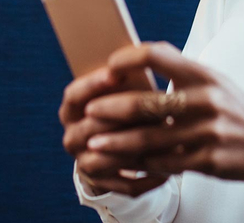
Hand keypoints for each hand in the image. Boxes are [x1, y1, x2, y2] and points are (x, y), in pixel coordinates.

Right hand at [59, 67, 168, 196]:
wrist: (124, 137)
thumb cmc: (129, 100)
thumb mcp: (125, 86)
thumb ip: (129, 76)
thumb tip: (146, 58)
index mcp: (74, 109)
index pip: (74, 95)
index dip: (93, 84)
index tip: (116, 74)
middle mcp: (74, 137)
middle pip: (90, 127)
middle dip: (120, 117)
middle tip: (147, 108)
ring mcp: (86, 163)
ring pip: (105, 159)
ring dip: (133, 149)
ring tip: (162, 137)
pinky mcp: (105, 184)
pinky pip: (126, 184)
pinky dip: (147, 176)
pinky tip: (169, 168)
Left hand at [84, 42, 243, 201]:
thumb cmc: (236, 109)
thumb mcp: (216, 81)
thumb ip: (184, 71)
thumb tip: (143, 58)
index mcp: (205, 75)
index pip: (160, 55)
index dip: (130, 58)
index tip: (109, 66)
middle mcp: (206, 100)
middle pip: (148, 102)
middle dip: (112, 108)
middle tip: (90, 111)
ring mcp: (207, 132)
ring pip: (149, 139)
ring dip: (116, 142)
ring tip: (94, 143)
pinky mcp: (207, 160)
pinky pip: (163, 163)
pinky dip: (139, 163)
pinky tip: (124, 162)